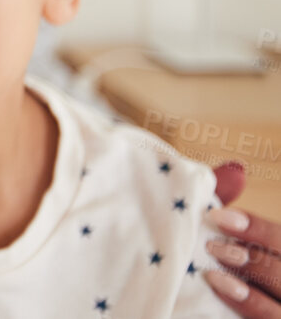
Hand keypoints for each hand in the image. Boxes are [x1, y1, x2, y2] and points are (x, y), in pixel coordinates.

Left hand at [206, 162, 280, 316]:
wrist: (201, 307)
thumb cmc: (224, 268)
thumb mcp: (229, 240)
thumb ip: (231, 213)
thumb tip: (234, 170)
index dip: (255, 228)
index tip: (219, 216)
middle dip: (252, 257)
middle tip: (212, 247)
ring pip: (279, 300)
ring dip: (250, 287)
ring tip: (214, 274)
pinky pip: (270, 318)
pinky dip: (249, 305)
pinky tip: (222, 291)